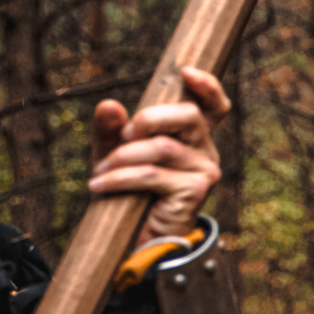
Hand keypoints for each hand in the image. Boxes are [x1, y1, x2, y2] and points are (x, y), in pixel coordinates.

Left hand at [88, 66, 229, 243]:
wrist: (136, 242)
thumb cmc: (130, 194)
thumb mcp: (115, 155)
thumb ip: (112, 130)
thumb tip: (110, 105)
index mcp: (194, 138)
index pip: (213, 107)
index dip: (207, 87)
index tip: (186, 72)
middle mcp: (206, 152)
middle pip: (189, 116)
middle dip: (149, 118)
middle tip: (123, 136)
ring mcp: (205, 172)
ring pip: (162, 147)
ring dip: (123, 157)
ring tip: (99, 171)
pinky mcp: (195, 192)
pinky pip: (152, 174)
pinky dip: (119, 178)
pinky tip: (99, 185)